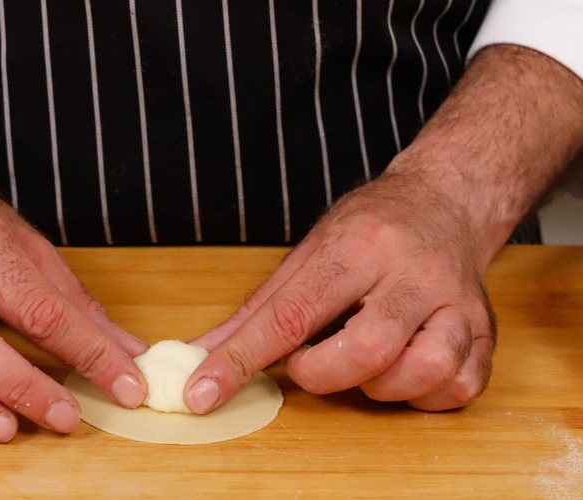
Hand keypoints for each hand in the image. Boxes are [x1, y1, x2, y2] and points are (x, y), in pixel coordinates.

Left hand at [185, 171, 495, 413]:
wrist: (445, 202)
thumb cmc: (369, 230)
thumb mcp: (307, 254)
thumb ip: (257, 312)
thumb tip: (201, 354)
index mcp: (358, 246)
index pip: (292, 313)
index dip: (241, 360)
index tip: (203, 392)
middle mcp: (413, 273)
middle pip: (367, 349)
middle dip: (321, 374)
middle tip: (311, 360)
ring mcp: (458, 303)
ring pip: (423, 371)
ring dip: (378, 386)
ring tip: (364, 363)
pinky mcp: (486, 331)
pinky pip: (458, 389)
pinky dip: (421, 395)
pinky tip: (402, 370)